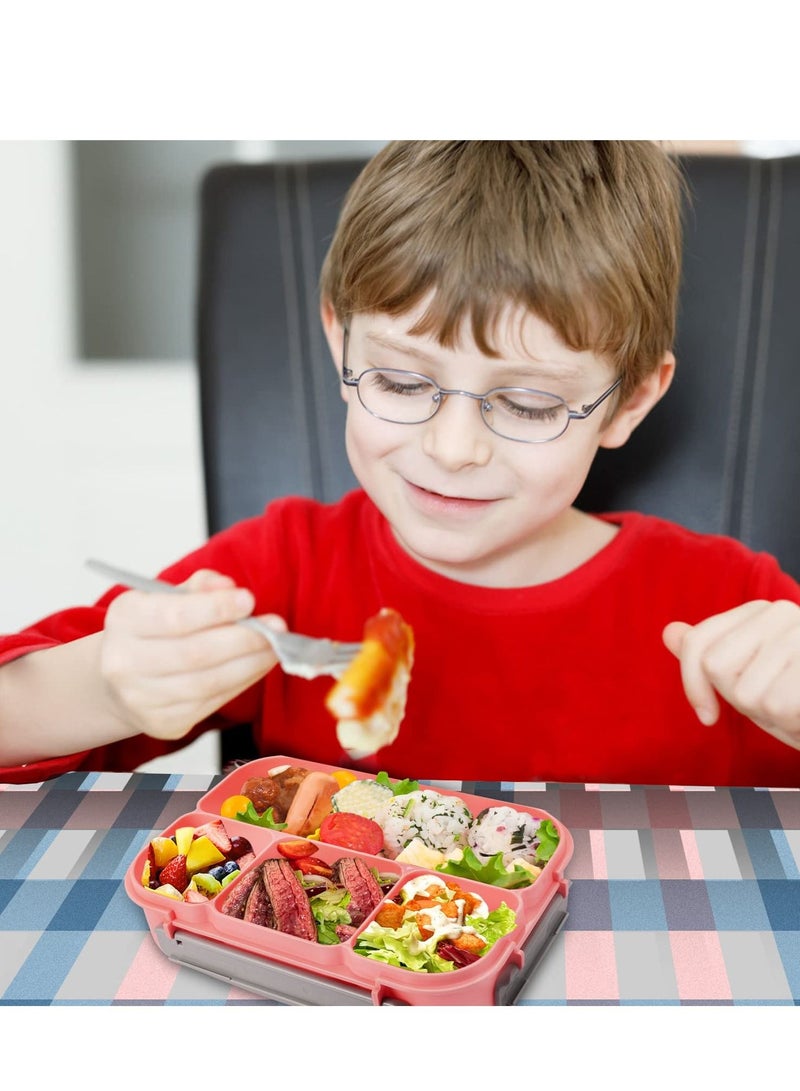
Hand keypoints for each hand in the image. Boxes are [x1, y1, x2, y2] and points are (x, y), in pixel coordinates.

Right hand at [99, 568, 282, 740]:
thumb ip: (200, 587)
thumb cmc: (153, 630)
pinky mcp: (161, 723)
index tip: (249, 600)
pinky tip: (257, 666)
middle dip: (244, 640)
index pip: (175, 617)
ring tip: (274, 647)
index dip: (216, 609)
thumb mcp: (168, 597)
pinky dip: (241, 682)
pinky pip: (212, 703)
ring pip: (208, 683)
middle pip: (196, 653)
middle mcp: (124, 662)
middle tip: (276, 627)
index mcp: (124, 620)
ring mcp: (140, 699)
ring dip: (250, 664)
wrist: (121, 679)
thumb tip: (228, 587)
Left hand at [663, 599, 799, 749]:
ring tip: (793, 705)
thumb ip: (709, 655)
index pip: (700, 644)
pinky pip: (774, 705)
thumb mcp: (749, 678)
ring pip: (745, 691)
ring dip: (767, 713)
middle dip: (738, 699)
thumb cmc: (795, 700)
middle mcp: (783, 612)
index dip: (692, 684)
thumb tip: (669, 632)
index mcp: (761, 612)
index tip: (707, 716)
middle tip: (771, 703)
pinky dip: (788, 721)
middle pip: (717, 666)